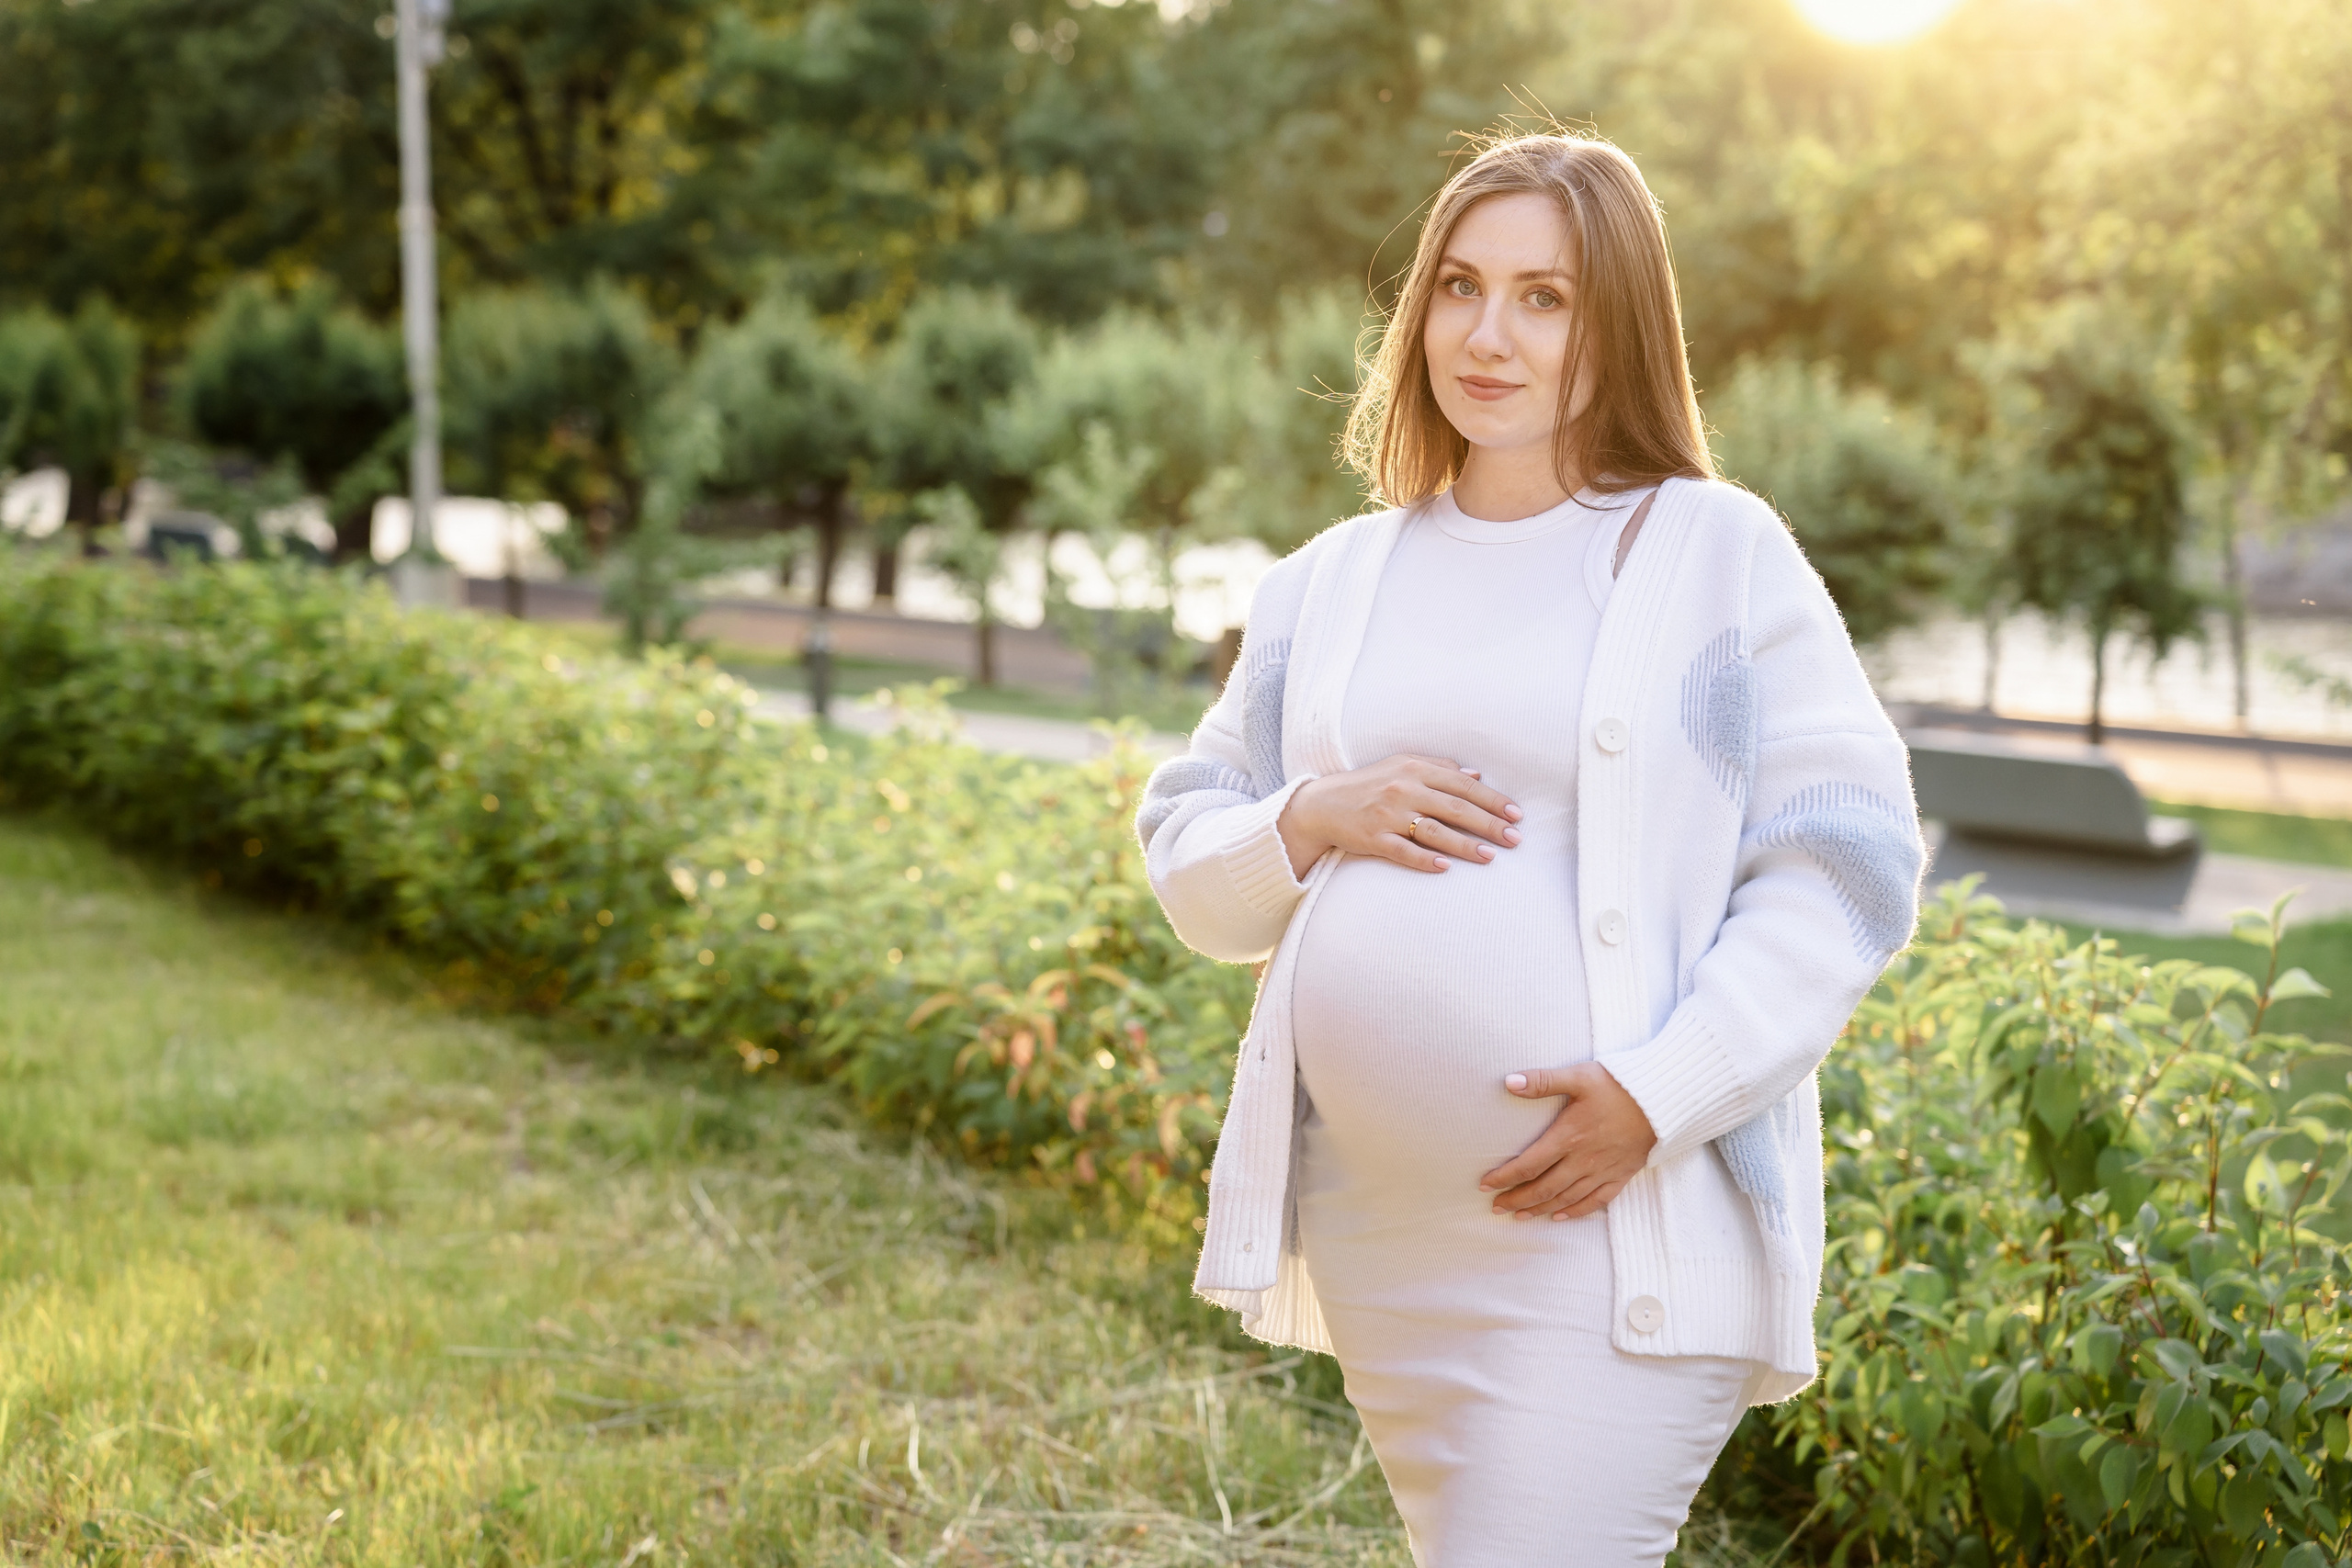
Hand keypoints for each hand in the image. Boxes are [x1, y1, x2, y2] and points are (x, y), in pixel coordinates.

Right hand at [1275, 754, 1522, 879]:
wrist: (1322, 804)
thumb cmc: (1369, 784)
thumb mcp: (1401, 765)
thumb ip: (1439, 768)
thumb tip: (1477, 776)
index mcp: (1414, 769)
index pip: (1462, 785)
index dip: (1492, 799)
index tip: (1516, 814)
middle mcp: (1403, 789)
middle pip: (1455, 808)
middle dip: (1488, 824)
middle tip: (1515, 839)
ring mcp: (1388, 815)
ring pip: (1434, 831)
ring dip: (1464, 845)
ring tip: (1490, 857)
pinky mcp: (1373, 838)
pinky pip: (1403, 852)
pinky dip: (1425, 860)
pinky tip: (1446, 868)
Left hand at [1479, 1063, 1656, 1219]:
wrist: (1663, 1101)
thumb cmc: (1620, 1085)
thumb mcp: (1579, 1076)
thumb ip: (1543, 1081)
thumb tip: (1508, 1081)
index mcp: (1569, 1136)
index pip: (1529, 1164)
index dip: (1505, 1177)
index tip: (1485, 1185)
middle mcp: (1583, 1159)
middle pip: (1544, 1188)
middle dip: (1517, 1199)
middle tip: (1495, 1208)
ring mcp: (1603, 1170)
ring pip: (1566, 1198)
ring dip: (1540, 1209)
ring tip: (1519, 1216)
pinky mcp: (1621, 1175)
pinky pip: (1596, 1201)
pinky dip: (1576, 1212)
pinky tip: (1560, 1217)